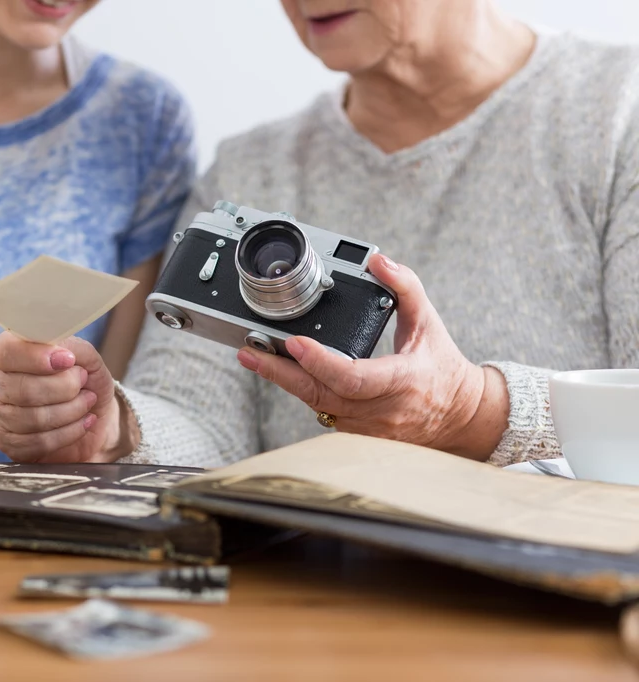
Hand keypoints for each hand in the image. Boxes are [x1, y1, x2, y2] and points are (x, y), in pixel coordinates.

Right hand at [0, 332, 129, 462]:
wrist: (97, 417)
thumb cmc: (86, 382)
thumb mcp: (86, 358)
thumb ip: (73, 347)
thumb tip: (60, 351)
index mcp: (10, 355)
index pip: (6, 352)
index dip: (36, 357)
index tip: (67, 360)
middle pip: (23, 388)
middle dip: (64, 386)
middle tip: (83, 381)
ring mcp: (1, 416)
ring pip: (34, 417)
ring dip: (72, 409)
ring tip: (88, 401)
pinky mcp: (11, 444)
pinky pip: (40, 441)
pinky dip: (71, 431)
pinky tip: (84, 422)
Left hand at [236, 254, 509, 459]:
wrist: (460, 417)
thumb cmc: (442, 369)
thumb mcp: (429, 323)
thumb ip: (406, 287)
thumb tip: (379, 261)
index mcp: (402, 381)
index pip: (353, 377)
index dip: (321, 362)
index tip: (295, 343)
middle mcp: (382, 410)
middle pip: (321, 394)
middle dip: (280, 374)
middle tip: (250, 353)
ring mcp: (367, 428)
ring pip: (316, 405)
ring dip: (285, 382)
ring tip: (255, 357)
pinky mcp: (357, 435)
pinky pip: (322, 412)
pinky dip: (301, 392)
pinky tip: (280, 373)